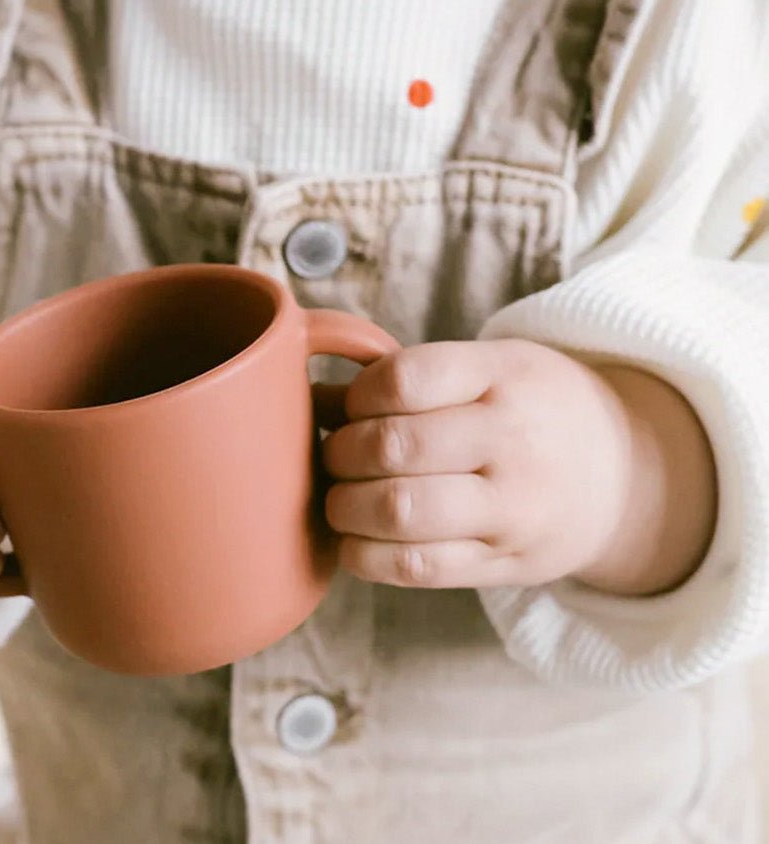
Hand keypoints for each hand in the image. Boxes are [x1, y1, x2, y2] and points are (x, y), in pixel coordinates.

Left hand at [320, 339, 715, 594]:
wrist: (626, 474)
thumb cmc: (528, 409)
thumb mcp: (489, 367)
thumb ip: (405, 377)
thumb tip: (308, 397)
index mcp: (505, 376)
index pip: (404, 379)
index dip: (358, 396)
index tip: (354, 407)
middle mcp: (514, 440)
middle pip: (392, 448)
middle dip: (339, 455)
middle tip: (335, 457)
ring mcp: (513, 508)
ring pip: (398, 511)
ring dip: (344, 507)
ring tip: (342, 499)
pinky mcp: (504, 564)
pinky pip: (415, 566)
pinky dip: (364, 556)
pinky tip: (357, 539)